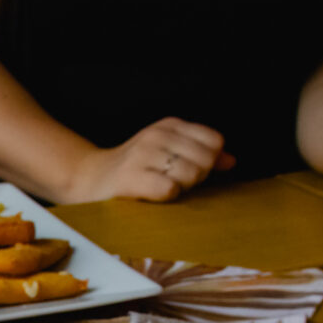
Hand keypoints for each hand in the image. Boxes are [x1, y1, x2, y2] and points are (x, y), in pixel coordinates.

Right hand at [64, 117, 235, 202]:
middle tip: (174, 181)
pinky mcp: (131, 177)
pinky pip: (169, 189)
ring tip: (162, 187)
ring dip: (182, 188)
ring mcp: (143, 155)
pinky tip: (152, 194)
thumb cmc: (135, 169)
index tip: (189, 168)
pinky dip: (167, 196)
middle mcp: (157, 135)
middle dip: (197, 177)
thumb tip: (231, 161)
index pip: (214, 141)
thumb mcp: (169, 152)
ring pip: (191, 174)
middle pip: (206, 159)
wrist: (91, 178)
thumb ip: (202, 154)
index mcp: (169, 125)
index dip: (209, 160)